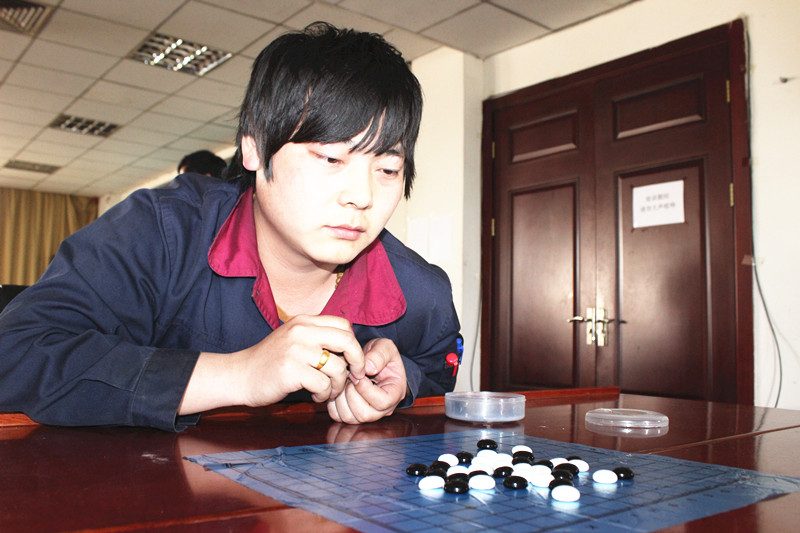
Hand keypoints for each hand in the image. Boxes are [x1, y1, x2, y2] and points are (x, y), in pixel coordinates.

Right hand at [179, 315, 365, 414]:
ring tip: (327, 391)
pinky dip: (324, 394)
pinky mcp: (291, 370)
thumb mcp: (293, 340)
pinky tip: (315, 396)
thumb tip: (350, 348)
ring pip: (337, 367)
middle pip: (347, 341)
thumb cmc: (270, 362)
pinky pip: (323, 384)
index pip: (344, 325)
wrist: (239, 376)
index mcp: (304, 321)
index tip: (353, 360)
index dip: (354, 344)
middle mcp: (301, 331)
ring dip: (338, 385)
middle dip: (357, 361)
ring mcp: (296, 350)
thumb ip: (317, 338)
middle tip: (356, 376)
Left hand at [327, 338, 406, 423]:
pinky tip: (339, 388)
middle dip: (351, 393)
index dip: (366, 389)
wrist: (373, 362)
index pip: (382, 402)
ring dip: (341, 397)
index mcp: (395, 394)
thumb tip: (368, 368)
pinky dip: (333, 402)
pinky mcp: (352, 415)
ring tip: (344, 381)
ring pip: (349, 417)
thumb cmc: (381, 356)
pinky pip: (338, 416)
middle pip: (364, 414)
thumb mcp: (385, 348)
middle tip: (349, 376)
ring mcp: (367, 414)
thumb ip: (379, 355)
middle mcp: (382, 410)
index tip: (359, 374)